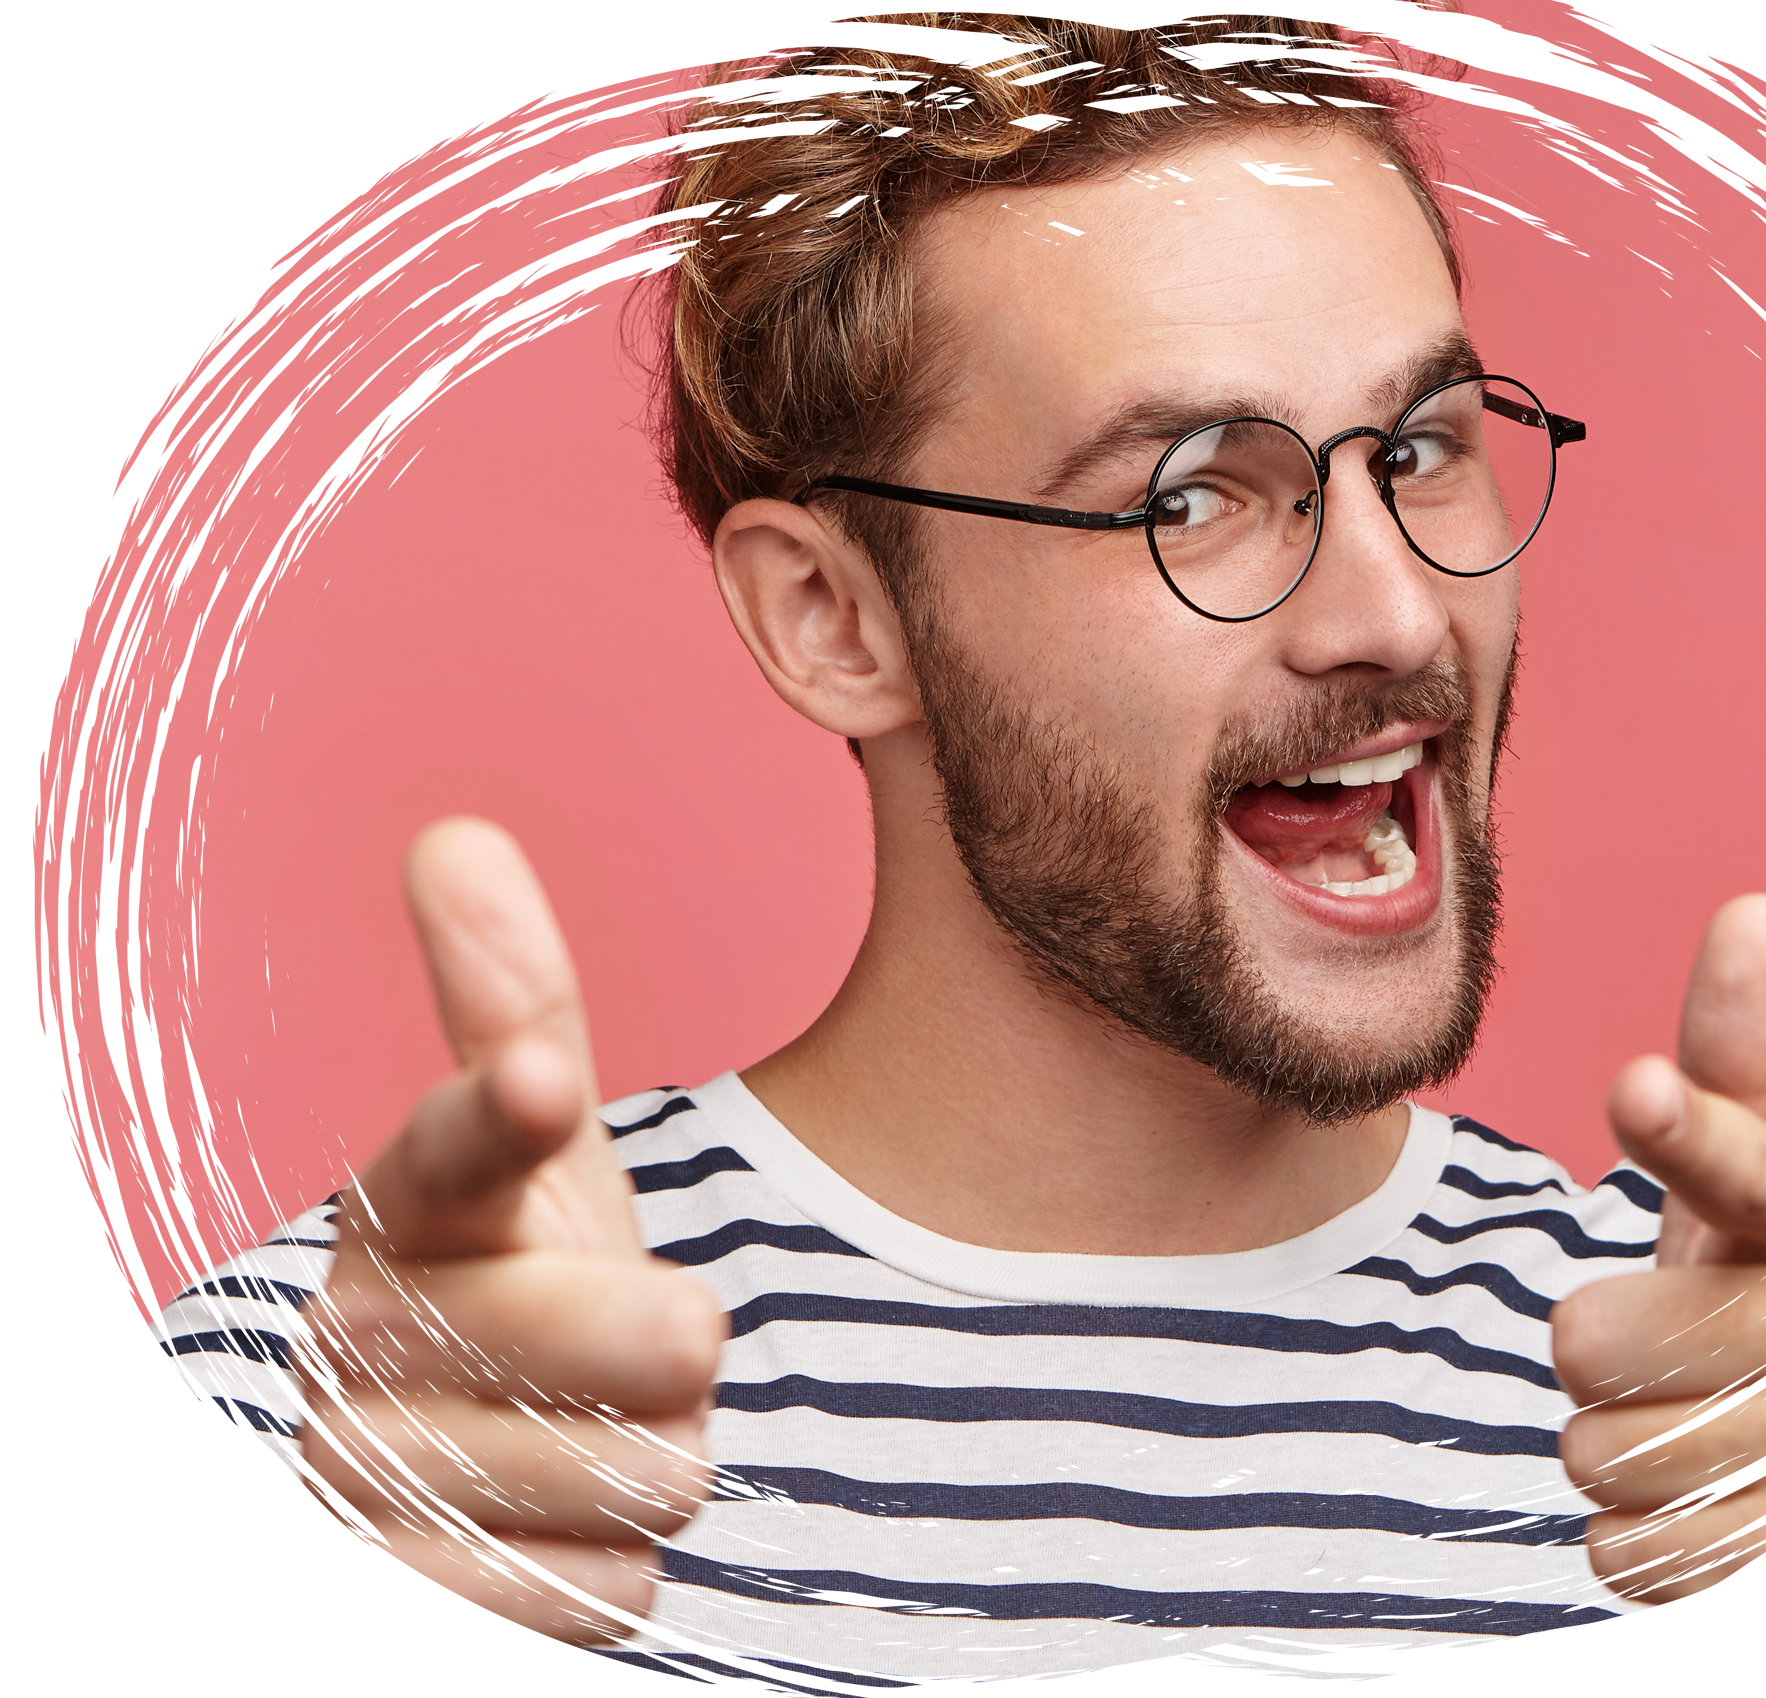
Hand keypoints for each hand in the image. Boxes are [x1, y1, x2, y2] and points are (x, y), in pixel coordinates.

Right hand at [191, 820, 725, 1697]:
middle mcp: (356, 1330)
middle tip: (610, 1385)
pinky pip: (611, 1590)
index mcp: (408, 1210)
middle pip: (665, 1343)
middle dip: (681, 1380)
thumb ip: (512, 1016)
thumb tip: (454, 833)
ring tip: (568, 1473)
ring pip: (655, 1474)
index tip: (548, 1086)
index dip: (508, 1117)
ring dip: (650, 1484)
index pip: (457, 1148)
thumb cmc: (510, 1336)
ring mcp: (354, 1475)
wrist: (425, 1561)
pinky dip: (606, 1586)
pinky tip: (534, 1566)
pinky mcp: (384, 1607)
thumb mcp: (537, 1179)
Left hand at [1550, 895, 1765, 1697]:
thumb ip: (1737, 1064)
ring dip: (1621, 1463)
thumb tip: (1760, 906)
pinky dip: (1640, 1550)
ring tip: (1708, 1452)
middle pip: (1584, 1341)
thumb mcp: (1754, 1204)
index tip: (1638, 1090)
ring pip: (1592, 1448)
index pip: (1739, 1167)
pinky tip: (1715, 1529)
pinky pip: (1617, 1547)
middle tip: (1691, 1382)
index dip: (1683, 1132)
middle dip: (1605, 1378)